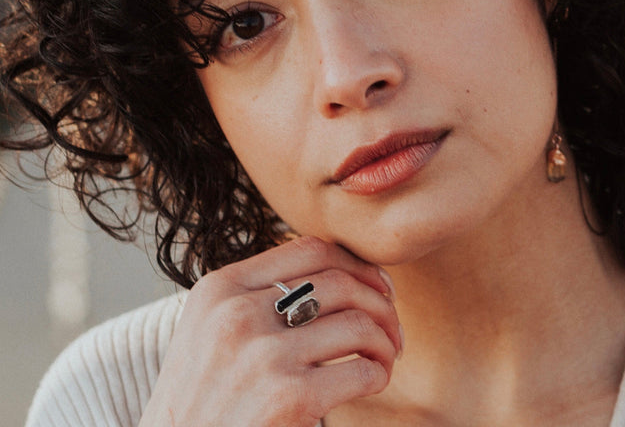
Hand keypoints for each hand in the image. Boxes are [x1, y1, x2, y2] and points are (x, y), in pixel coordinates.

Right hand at [138, 236, 401, 426]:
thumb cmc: (202, 405)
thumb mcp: (209, 334)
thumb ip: (257, 298)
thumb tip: (340, 272)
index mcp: (218, 289)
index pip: (311, 249)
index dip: (357, 265)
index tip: (377, 287)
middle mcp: (236, 315)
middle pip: (342, 282)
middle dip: (380, 303)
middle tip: (392, 329)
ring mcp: (263, 356)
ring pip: (359, 323)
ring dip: (385, 341)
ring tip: (384, 358)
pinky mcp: (289, 398)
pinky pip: (363, 370)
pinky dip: (379, 375)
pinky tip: (372, 383)